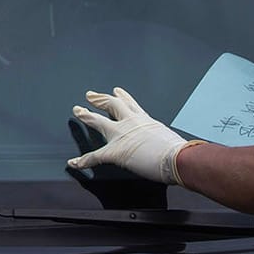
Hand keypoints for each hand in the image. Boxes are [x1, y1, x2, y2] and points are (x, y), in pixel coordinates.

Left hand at [67, 87, 193, 183]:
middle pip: (112, 105)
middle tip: (90, 96)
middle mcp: (131, 123)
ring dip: (86, 116)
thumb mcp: (169, 138)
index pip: (130, 105)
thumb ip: (162, 139)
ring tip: (78, 111)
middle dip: (100, 99)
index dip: (122, 97)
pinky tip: (74, 162)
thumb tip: (169, 148)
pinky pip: (95, 156)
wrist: (177, 158)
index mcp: (145, 120)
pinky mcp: (115, 151)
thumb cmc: (179, 152)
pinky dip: (83, 160)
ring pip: (99, 121)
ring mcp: (121, 135)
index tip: (116, 91)